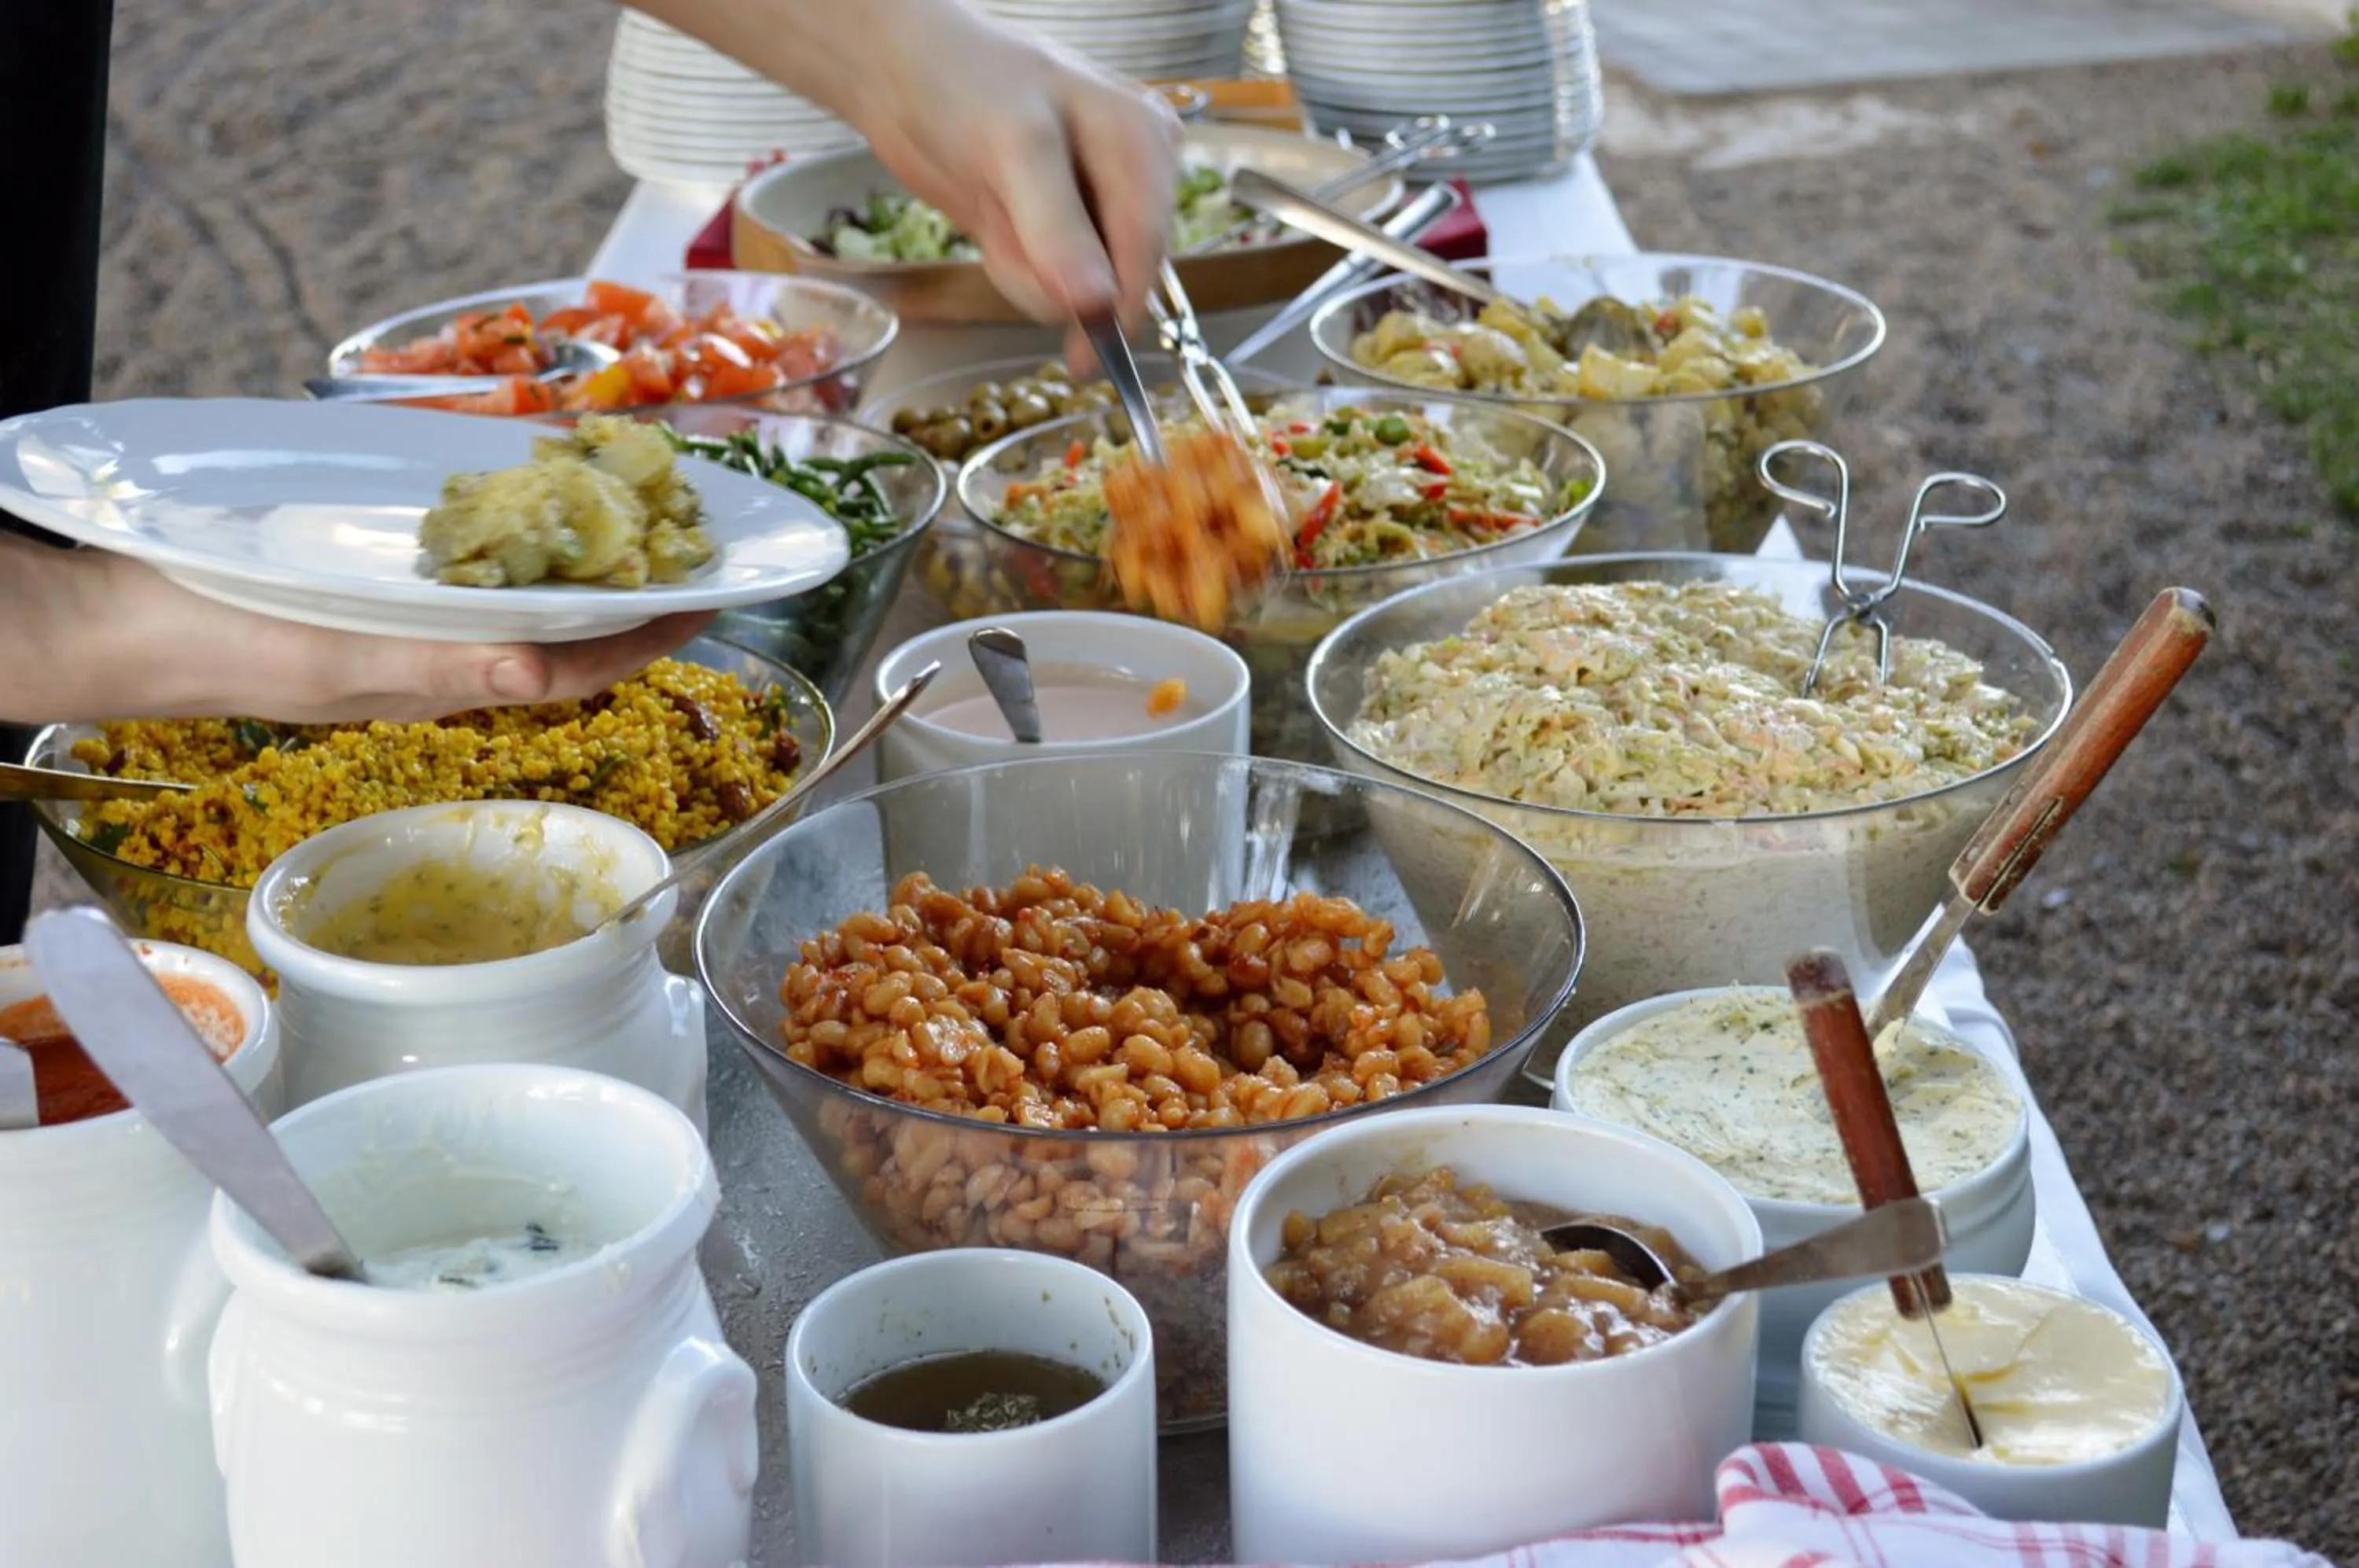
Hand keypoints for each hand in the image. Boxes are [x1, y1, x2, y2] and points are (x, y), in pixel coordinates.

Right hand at [0, 537, 709, 724]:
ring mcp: (400, 623)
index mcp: (443, 677)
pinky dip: (499, 535)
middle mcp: (435, 653)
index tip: (711, 596)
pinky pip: (453, 566)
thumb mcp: (345, 657)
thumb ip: (444, 670)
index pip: (574, 668)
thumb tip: (539, 681)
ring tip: (628, 513)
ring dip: (571, 561)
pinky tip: (515, 501)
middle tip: (685, 534)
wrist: (123, 622)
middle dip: (625, 589)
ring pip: (510, 597)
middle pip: (556, 629)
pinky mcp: (361, 588)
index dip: (646, 635)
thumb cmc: (229, 642)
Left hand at [641, 0, 1180, 336]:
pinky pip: (1052, 282)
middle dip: (1053, 272)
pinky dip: (1015, 266)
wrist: (901, 74)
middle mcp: (1132, 177)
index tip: (1085, 355)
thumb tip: (1097, 301)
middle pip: (1118, 275)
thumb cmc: (960, 83)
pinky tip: (995, 221)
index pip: (1148, 246)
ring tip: (995, 212)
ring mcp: (1096, 206)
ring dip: (1027, 270)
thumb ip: (1058, 226)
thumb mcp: (1012, 147)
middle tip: (1005, 224)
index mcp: (1144, 143)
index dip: (1117, 304)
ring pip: (1081, 288)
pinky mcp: (1062, 229)